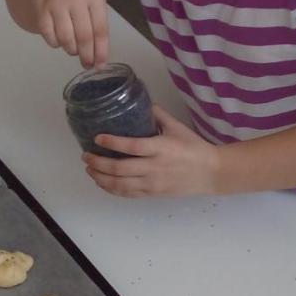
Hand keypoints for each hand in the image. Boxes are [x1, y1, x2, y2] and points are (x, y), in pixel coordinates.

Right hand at [32, 0, 109, 66]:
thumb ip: (96, 20)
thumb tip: (98, 54)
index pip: (100, 29)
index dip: (101, 51)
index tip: (100, 65)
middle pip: (84, 36)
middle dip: (86, 55)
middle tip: (87, 64)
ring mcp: (56, 2)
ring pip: (66, 38)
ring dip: (71, 49)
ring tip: (73, 49)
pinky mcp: (41, 9)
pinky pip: (49, 36)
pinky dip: (55, 43)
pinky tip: (59, 40)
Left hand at [82, 105, 220, 197]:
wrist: (210, 173)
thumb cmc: (193, 147)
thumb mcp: (178, 127)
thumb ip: (159, 115)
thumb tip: (141, 102)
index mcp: (160, 148)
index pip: (131, 146)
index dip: (112, 142)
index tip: (97, 138)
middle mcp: (154, 167)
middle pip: (120, 168)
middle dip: (98, 163)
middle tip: (86, 156)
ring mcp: (152, 183)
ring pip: (120, 184)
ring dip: (100, 178)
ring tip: (89, 169)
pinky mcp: (153, 193)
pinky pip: (127, 194)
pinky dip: (112, 189)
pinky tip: (103, 182)